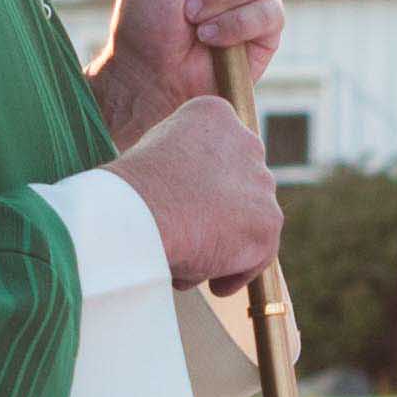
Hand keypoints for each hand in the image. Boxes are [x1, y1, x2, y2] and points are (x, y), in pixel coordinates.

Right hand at [111, 95, 283, 292]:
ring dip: (224, 243)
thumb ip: (181, 166)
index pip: (222, 152)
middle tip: (191, 236)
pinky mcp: (268, 222)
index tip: (187, 205)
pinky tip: (213, 283)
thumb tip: (189, 200)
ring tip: (191, 260)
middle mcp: (246, 140)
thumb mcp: (151, 156)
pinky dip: (236, 272)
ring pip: (247, 221)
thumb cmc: (128, 190)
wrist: (140, 212)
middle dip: (219, 213)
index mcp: (214, 114)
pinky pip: (258, 255)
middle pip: (239, 187)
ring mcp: (261, 182)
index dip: (205, 186)